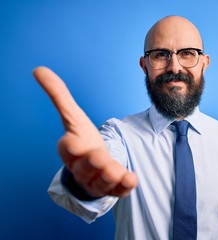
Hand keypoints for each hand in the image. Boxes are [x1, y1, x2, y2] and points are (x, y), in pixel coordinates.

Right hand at [33, 66, 137, 197]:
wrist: (93, 166)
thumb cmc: (83, 141)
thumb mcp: (74, 117)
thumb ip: (59, 96)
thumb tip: (38, 69)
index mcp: (71, 150)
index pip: (68, 148)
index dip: (71, 146)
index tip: (73, 142)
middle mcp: (82, 168)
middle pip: (85, 167)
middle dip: (93, 162)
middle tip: (98, 156)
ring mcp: (96, 180)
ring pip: (101, 182)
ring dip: (110, 176)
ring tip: (119, 172)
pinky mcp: (112, 189)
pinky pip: (118, 191)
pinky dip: (124, 186)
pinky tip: (132, 179)